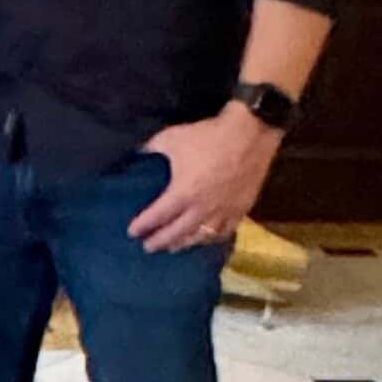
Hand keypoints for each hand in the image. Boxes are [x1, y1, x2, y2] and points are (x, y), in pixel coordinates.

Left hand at [129, 107, 280, 254]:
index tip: (132, 232)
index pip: (157, 216)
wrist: (250, 134)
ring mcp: (224, 211)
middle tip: (148, 247)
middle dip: (160, 241)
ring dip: (184, 244)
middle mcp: (202, 209)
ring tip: (173, 248)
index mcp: (182, 193)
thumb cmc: (208, 137)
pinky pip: (225, 231)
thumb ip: (150, 148)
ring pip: (201, 237)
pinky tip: (206, 240)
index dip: (142, 226)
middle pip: (177, 233)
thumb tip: (137, 152)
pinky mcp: (242, 209)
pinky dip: (212, 239)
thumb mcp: (171, 138)